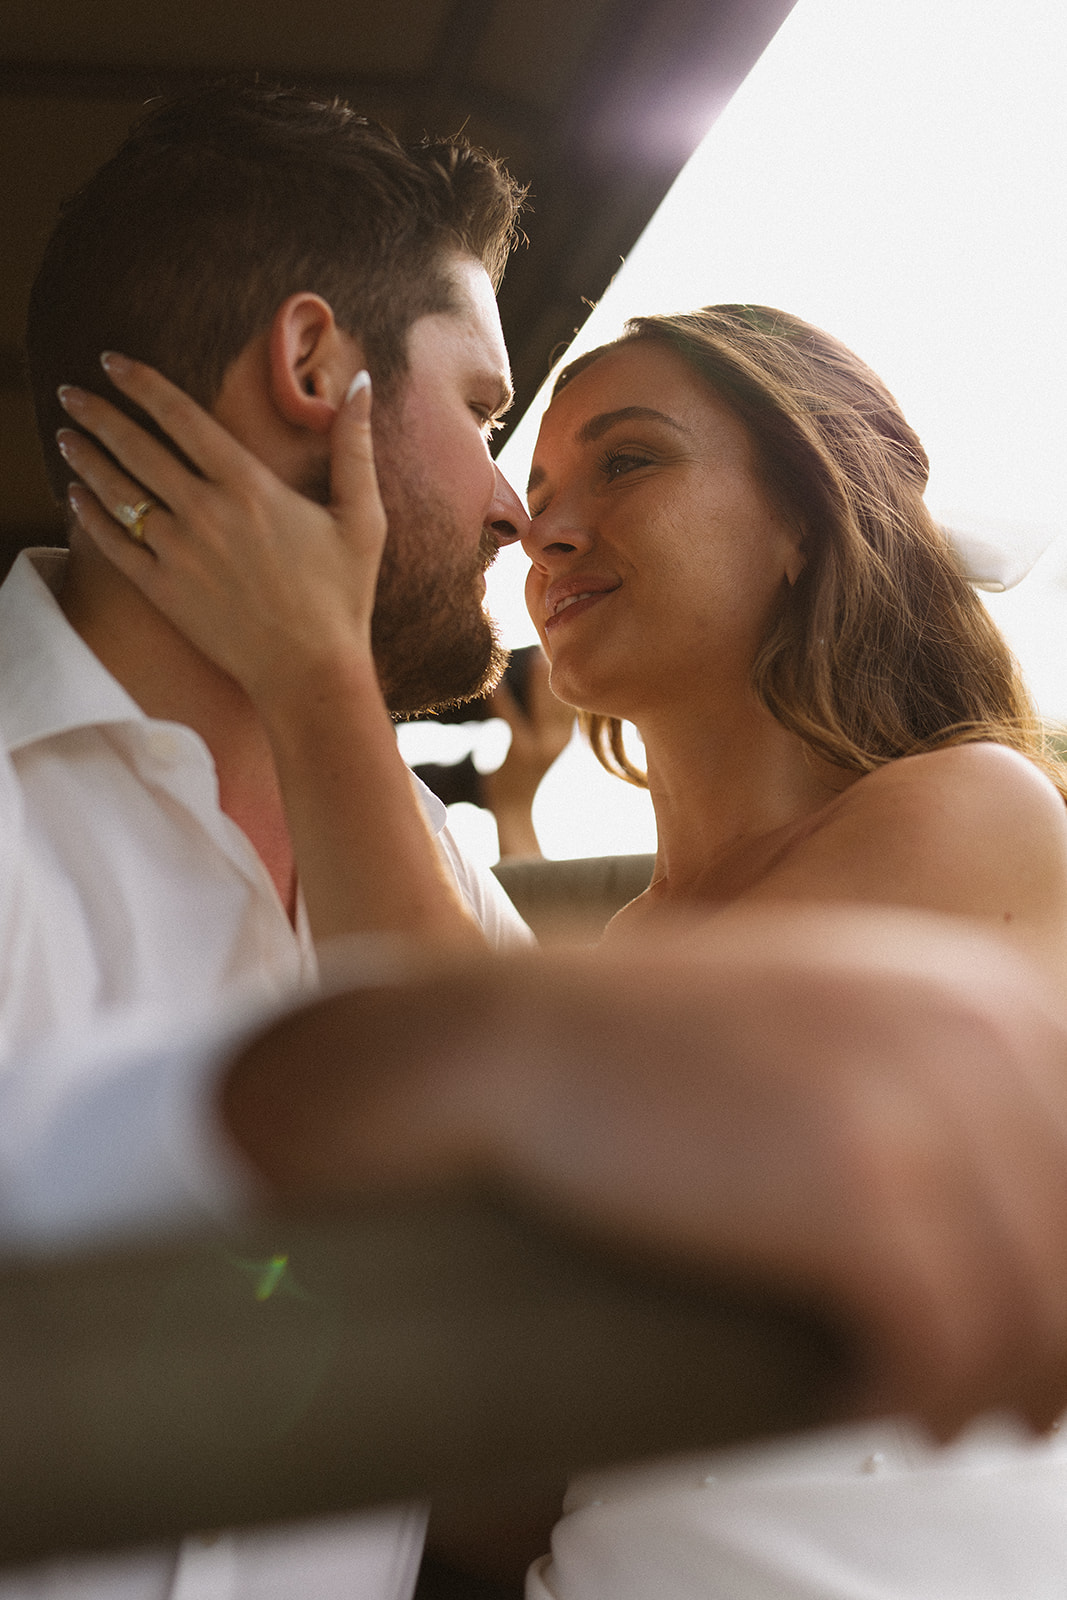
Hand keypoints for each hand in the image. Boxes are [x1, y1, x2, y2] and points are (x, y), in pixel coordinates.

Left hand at [56, 355, 385, 703]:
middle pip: (137, 448)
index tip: (114, 361)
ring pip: (119, 493)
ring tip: (65, 435)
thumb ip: (355, 447)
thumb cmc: (342, 596)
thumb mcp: (362, 517)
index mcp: (250, 487)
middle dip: (98, 413)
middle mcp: (206, 513)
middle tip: (71, 391)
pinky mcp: (164, 591)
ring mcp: (180, 553)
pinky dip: (90, 516)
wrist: (311, 670)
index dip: (142, 384)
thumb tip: (361, 382)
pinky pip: (115, 546)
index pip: (181, 418)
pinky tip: (75, 497)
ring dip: (87, 458)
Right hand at [226, 906, 1066, 1435]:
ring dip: (999, 1384)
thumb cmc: (660, 1043)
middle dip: (1049, 1336)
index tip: (1038, 1319)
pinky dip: (925, 1397)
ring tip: (947, 1414)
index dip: (1065, 1255)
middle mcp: (971, 1032)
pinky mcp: (855, 1191)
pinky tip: (888, 1412)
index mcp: (976, 988)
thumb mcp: (828, 1007)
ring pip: (1026, 1305)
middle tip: (1013, 1397)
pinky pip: (943, 1340)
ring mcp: (917, 1107)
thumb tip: (1013, 1189)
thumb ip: (935, 1064)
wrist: (518, 1043)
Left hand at [482, 650, 574, 857]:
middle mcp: (557, 740)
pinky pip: (511, 717)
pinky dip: (501, 699)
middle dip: (563, 669)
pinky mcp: (519, 750)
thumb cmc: (523, 774)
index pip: (577, 699)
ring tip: (536, 655)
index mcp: (565, 736)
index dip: (577, 672)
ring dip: (536, 679)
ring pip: (541, 705)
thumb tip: (550, 686)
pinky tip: (493, 684)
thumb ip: (550, 719)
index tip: (577, 646)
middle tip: (558, 638)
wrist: (512, 810)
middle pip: (563, 696)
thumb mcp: (545, 745)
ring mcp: (540, 746)